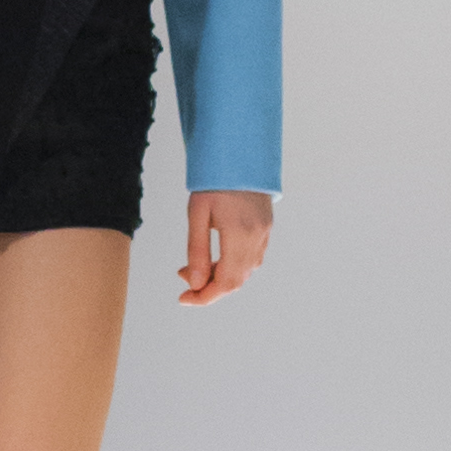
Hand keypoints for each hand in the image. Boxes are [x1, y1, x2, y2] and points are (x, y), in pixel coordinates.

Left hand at [176, 190, 273, 306]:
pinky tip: (216, 256)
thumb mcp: (197, 214)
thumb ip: (197, 251)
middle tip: (184, 276)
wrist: (239, 152)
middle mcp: (257, 237)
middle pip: (236, 281)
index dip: (204, 296)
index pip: (226, 282)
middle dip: (209, 286)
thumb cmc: (214, 179)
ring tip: (196, 264)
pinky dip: (233, 265)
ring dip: (221, 276)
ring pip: (246, 272)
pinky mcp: (267, 227)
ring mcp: (265, 233)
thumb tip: (195, 283)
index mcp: (240, 234)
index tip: (184, 298)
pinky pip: (252, 258)